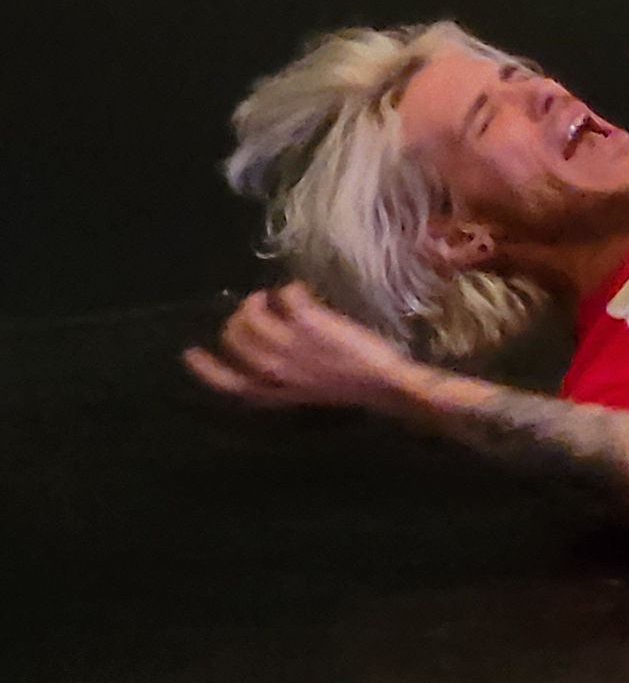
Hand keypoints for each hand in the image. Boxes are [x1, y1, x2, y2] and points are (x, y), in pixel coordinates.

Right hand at [185, 284, 431, 417]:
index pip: (224, 382)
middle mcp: (273, 370)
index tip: (190, 352)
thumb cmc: (349, 387)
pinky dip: (289, 289)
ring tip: (270, 296)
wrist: (384, 383)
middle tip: (252, 309)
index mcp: (270, 393)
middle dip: (236, 321)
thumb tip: (266, 345)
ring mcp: (290, 345)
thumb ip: (280, 375)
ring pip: (253, 316)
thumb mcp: (303, 391)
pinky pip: (285, 296)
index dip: (204, 368)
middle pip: (234, 341)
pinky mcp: (309, 322)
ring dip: (257, 300)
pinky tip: (299, 290)